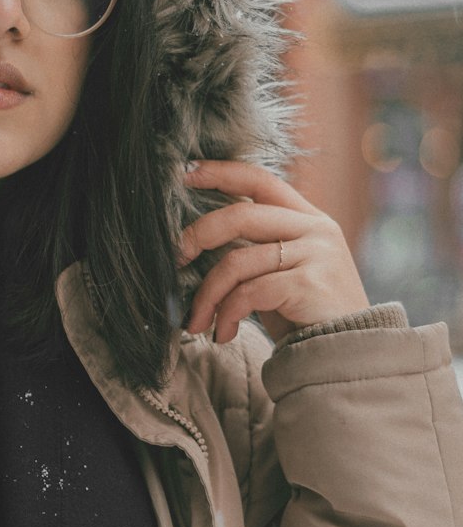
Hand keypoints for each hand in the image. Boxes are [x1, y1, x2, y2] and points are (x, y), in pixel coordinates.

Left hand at [178, 160, 369, 343]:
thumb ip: (255, 247)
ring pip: (237, 261)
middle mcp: (315, 229)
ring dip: (208, 295)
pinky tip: (223, 333)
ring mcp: (316, 254)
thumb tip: (197, 238)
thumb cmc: (306, 313)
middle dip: (198, 236)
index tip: (186, 172)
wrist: (349, 354)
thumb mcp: (283, 271)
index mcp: (308, 218)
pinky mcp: (309, 284)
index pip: (260, 180)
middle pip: (240, 215)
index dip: (221, 172)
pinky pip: (249, 292)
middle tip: (176, 259)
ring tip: (198, 322)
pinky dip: (227, 314)